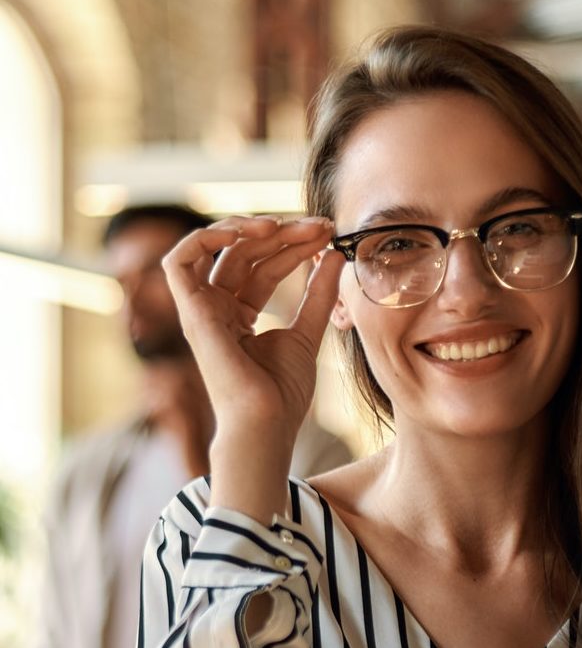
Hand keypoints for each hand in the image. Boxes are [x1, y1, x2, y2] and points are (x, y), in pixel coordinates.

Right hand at [162, 214, 344, 444]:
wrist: (267, 422)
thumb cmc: (282, 393)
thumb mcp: (307, 332)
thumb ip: (318, 295)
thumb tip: (335, 256)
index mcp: (240, 314)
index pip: (264, 265)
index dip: (294, 245)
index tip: (328, 236)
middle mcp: (217, 308)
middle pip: (245, 252)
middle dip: (283, 233)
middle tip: (320, 227)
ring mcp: (201, 309)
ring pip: (216, 247)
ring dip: (251, 227)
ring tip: (287, 225)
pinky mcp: (190, 312)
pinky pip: (180, 260)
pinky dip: (207, 237)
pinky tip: (248, 231)